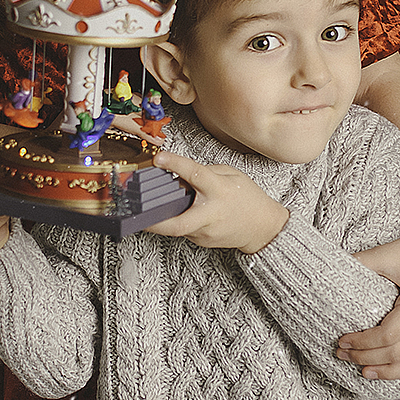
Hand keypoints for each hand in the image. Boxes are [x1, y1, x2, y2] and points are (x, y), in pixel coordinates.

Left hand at [144, 150, 287, 254]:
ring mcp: (207, 231)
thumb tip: (179, 171)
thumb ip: (205, 172)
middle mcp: (212, 213)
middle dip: (156, 222)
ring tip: (151, 207)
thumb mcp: (232, 175)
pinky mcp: (203, 241)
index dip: (176, 165)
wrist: (263, 228)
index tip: (159, 158)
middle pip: (180, 223)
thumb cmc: (248, 199)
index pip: (196, 175)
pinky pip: (184, 230)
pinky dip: (177, 220)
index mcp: (220, 190)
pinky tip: (178, 213)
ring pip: (177, 227)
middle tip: (136, 214)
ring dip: (162, 218)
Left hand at [339, 226, 399, 386]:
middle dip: (367, 359)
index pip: (388, 336)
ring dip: (391, 373)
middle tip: (343, 356)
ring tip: (366, 374)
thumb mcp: (387, 254)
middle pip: (399, 353)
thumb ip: (360, 263)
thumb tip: (328, 269)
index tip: (341, 340)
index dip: (362, 343)